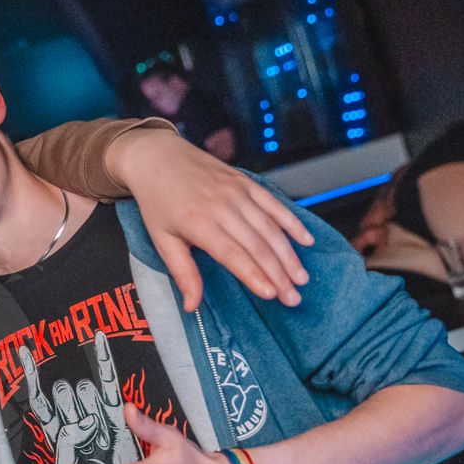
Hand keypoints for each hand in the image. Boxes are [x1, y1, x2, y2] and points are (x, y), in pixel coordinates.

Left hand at [105, 128, 312, 310]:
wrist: (157, 158)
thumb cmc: (158, 202)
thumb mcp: (162, 240)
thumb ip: (182, 273)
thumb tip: (191, 306)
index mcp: (198, 223)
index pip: (233, 255)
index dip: (254, 275)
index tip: (272, 295)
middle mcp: (221, 206)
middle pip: (258, 245)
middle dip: (279, 274)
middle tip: (293, 298)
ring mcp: (236, 192)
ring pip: (270, 228)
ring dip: (289, 254)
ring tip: (301, 278)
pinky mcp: (245, 182)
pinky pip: (274, 204)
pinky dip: (292, 222)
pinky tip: (306, 240)